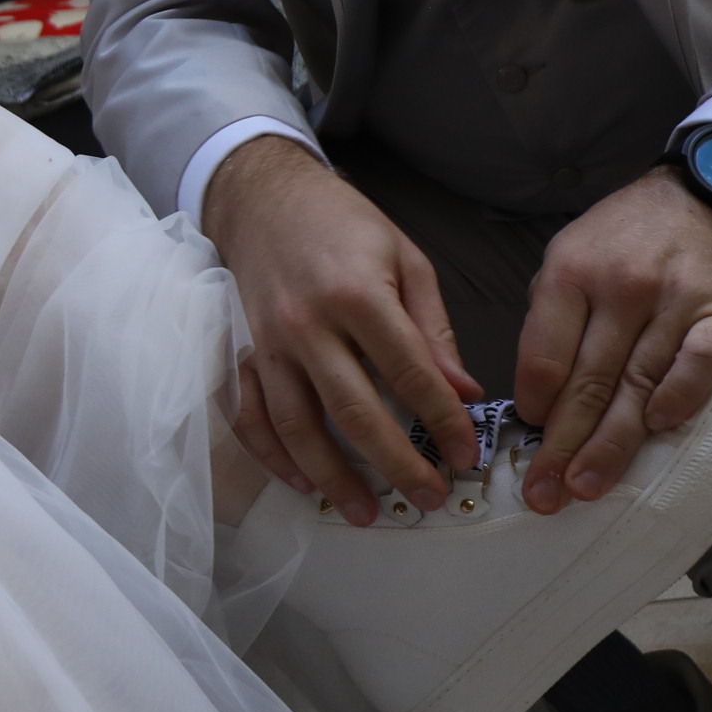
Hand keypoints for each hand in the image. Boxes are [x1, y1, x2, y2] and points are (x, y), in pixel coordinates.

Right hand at [201, 135, 482, 524]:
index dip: (442, 420)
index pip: (409, 372)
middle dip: (396, 463)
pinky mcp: (245, 354)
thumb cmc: (343, 225)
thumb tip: (463, 392)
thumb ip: (433, 329)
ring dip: (333, 477)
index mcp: (357, 295)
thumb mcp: (406, 259)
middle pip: (354, 411)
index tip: (466, 454)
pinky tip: (305, 482)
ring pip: (298, 425)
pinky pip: (253, 416)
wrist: (265, 200)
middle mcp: (308, 325)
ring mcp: (269, 344)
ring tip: (366, 512)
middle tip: (429, 497)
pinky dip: (275, 456)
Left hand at [513, 166, 711, 513]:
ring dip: (613, 443)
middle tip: (546, 494)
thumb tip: (535, 399)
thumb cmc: (623, 239)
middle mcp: (621, 289)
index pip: (545, 355)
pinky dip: (681, 399)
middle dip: (564, 446)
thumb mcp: (566, 257)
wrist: (702, 198)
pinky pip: (700, 366)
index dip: (535, 405)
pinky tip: (660, 431)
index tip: (529, 439)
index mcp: (571, 274)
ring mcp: (674, 303)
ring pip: (639, 385)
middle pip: (588, 381)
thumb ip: (550, 320)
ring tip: (589, 486)